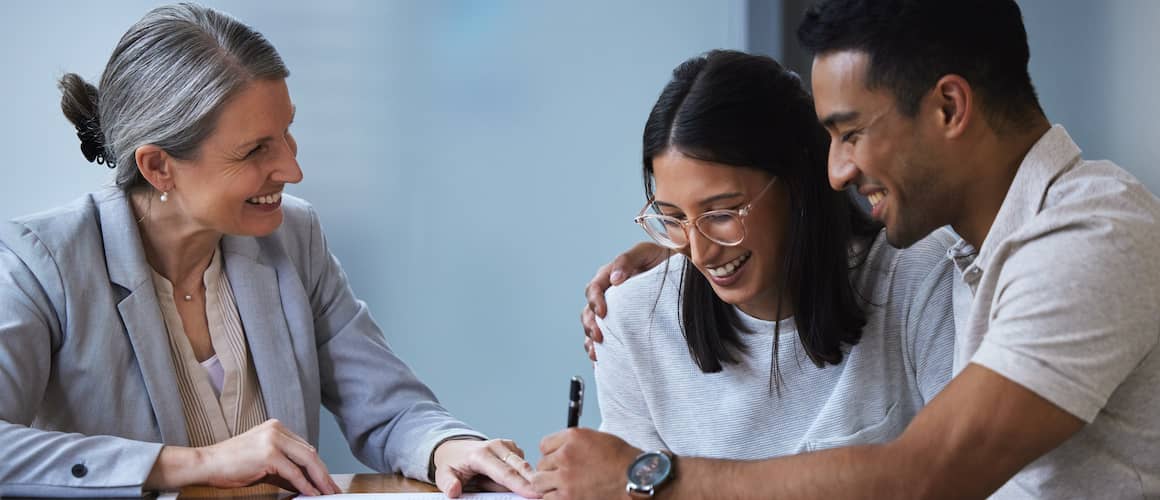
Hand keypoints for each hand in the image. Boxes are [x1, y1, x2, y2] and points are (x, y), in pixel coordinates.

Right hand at [146, 419, 339, 495]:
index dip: (318, 466)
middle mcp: (277, 429)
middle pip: (310, 453)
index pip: (305, 447)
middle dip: (323, 473)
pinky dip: (305, 485)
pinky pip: (294, 472)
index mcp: (276, 427)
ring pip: (307, 460)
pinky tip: (311, 493)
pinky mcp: (269, 453)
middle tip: (332, 489)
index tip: (326, 480)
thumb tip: (305, 481)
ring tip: (327, 493)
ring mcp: (273, 440)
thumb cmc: (230, 464)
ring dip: (319, 479)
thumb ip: (284, 466)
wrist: (207, 463)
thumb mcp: (262, 460)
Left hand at [433, 438, 538, 497]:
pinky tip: (514, 482)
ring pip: (523, 467)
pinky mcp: (513, 447)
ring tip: (505, 486)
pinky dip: (522, 476)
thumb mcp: (443, 475)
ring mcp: (507, 445)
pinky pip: (522, 466)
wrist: (455, 448)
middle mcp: (496, 446)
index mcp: (480, 454)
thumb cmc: (452, 464)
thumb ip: (448, 484)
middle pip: (520, 468)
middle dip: (533, 482)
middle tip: (542, 495)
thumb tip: (454, 491)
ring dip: (524, 481)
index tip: (535, 494)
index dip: (520, 485)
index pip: (504, 473)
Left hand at [533, 428, 640, 499]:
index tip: (557, 461)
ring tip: (563, 488)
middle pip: (540, 464)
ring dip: (548, 486)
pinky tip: (566, 496)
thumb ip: (574, 444)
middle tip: (562, 476)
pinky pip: (547, 498)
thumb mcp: (597, 439)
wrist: (636, 479)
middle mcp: (565, 455)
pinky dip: (554, 498)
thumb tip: (559, 453)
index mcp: (573, 437)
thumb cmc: (622, 461)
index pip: (544, 445)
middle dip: (549, 471)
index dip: (551, 454)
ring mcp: (565, 477)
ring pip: (539, 482)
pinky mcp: (567, 497)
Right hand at [582, 242, 669, 360]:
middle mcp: (609, 294)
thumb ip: (627, 260)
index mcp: (611, 276)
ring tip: (596, 351)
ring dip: (591, 339)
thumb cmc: (663, 260)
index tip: (602, 313)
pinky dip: (600, 349)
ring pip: (593, 325)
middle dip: (589, 324)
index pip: (594, 288)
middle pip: (589, 310)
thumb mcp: (646, 252)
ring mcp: (615, 311)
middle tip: (598, 336)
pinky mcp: (622, 325)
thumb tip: (615, 278)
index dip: (595, 301)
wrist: (684, 273)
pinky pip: (605, 338)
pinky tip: (601, 357)